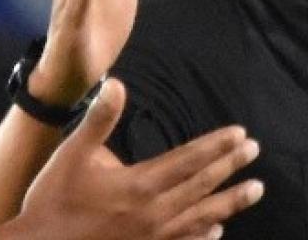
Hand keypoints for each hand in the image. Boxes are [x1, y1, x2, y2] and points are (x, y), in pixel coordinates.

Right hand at [0, 78, 264, 239]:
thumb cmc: (52, 203)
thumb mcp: (71, 156)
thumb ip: (98, 120)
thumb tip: (115, 84)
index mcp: (140, 184)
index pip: (190, 159)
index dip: (217, 146)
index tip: (241, 134)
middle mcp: (154, 212)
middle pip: (203, 185)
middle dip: (231, 166)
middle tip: (255, 151)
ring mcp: (153, 238)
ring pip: (202, 217)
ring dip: (231, 201)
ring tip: (255, 190)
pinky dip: (204, 236)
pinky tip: (216, 231)